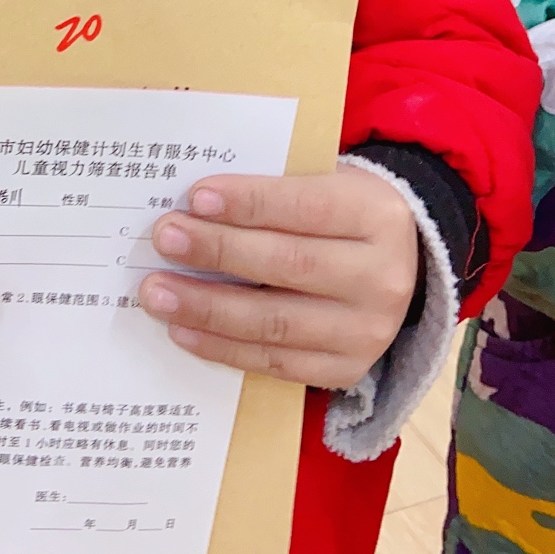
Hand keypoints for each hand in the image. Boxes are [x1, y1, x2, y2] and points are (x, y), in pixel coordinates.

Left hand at [139, 168, 418, 387]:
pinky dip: (223, 347)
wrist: (397, 267)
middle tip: (165, 239)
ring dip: (208, 308)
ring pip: (277, 322)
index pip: (308, 207)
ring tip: (158, 292)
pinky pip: (275, 363)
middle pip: (289, 265)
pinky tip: (183, 330)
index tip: (196, 198)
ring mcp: (368, 332)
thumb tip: (193, 205)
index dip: (251, 203)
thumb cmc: (339, 213)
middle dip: (218, 251)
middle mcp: (382, 278)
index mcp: (378, 215)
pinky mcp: (346, 370)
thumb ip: (273, 188)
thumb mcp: (325, 184)